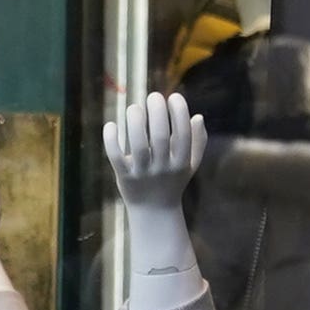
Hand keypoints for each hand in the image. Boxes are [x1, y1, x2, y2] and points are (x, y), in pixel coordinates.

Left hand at [103, 91, 206, 209]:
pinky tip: (111, 125)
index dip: (180, 113)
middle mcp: (163, 168)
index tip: (174, 97)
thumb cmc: (173, 182)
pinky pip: (116, 157)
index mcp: (181, 163)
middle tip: (154, 96)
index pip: (184, 135)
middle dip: (157, 112)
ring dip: (136, 122)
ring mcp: (143, 174)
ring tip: (134, 108)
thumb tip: (198, 116)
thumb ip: (197, 142)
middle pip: (160, 138)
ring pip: (138, 146)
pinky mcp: (124, 177)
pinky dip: (111, 140)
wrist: (154, 212)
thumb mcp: (189, 165)